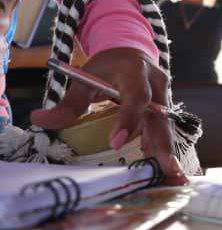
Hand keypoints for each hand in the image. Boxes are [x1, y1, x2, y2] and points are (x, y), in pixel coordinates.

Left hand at [30, 47, 187, 185]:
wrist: (131, 52)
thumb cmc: (107, 66)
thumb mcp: (85, 77)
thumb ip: (68, 101)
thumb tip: (39, 119)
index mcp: (135, 71)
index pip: (136, 96)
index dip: (128, 119)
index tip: (115, 143)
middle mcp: (156, 84)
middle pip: (161, 116)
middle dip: (163, 144)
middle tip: (167, 168)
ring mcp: (165, 96)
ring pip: (167, 127)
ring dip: (168, 153)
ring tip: (174, 178)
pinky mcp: (166, 108)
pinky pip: (164, 130)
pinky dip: (163, 150)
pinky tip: (164, 171)